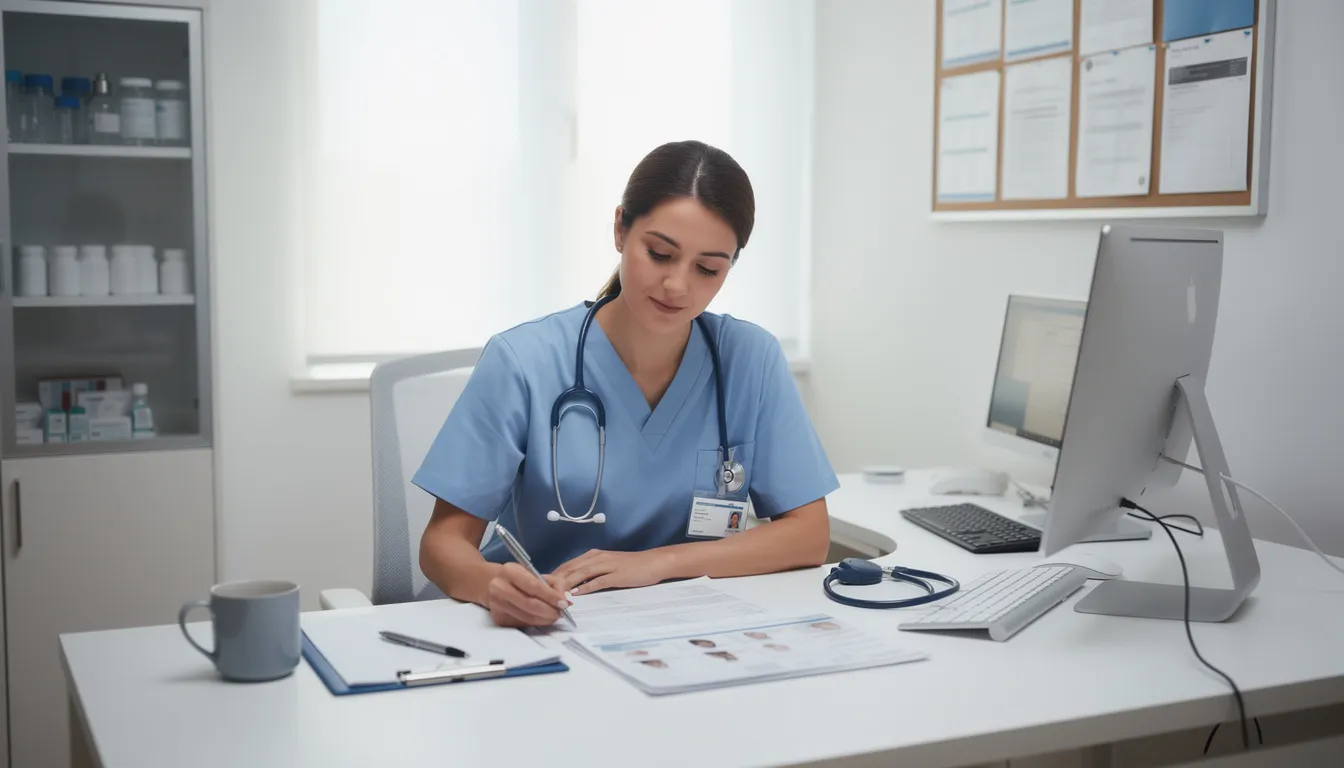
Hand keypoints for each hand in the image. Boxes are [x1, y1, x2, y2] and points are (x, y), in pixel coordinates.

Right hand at [486, 563, 570, 627]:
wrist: (493, 584)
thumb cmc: (519, 578)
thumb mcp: (537, 573)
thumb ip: (556, 583)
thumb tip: (565, 600)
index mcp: (509, 571)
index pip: (533, 586)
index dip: (550, 596)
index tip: (563, 604)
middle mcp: (499, 587)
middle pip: (529, 604)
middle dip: (549, 611)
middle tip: (560, 613)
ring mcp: (496, 604)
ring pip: (526, 617)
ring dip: (544, 619)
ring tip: (553, 616)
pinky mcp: (498, 618)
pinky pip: (521, 624)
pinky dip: (535, 623)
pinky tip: (540, 618)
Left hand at [552, 549, 670, 595]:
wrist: (654, 562)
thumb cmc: (632, 566)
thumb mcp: (608, 567)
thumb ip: (592, 574)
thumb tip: (574, 586)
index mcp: (594, 555)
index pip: (568, 565)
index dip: (554, 575)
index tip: (542, 585)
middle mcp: (598, 557)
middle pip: (571, 568)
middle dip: (555, 580)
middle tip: (542, 591)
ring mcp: (607, 565)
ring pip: (581, 573)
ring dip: (567, 584)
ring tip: (555, 594)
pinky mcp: (617, 575)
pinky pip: (598, 581)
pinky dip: (586, 587)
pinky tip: (577, 594)